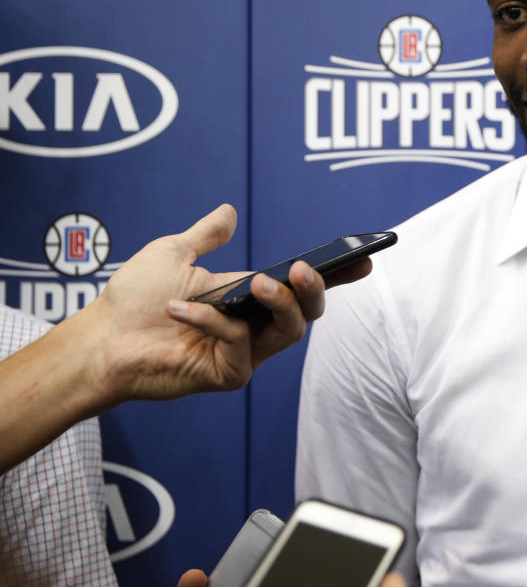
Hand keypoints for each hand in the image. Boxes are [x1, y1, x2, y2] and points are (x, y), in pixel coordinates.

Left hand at [77, 204, 371, 403]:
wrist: (101, 339)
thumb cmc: (134, 301)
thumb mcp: (173, 255)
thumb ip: (205, 237)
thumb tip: (230, 212)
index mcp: (249, 298)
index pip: (301, 288)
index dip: (336, 275)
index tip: (364, 257)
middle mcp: (255, 327)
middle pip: (308, 312)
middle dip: (314, 289)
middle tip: (302, 269)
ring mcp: (245, 353)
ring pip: (289, 332)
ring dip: (279, 304)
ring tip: (260, 283)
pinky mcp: (229, 374)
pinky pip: (239, 344)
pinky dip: (213, 321)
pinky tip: (183, 309)